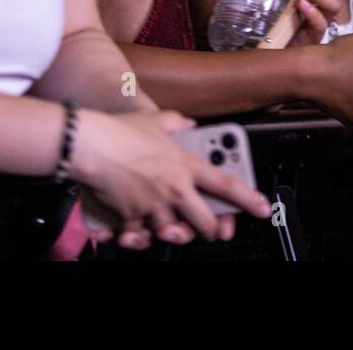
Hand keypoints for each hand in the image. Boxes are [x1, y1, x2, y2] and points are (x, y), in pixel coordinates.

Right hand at [71, 108, 270, 249]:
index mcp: (186, 165)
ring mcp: (153, 206)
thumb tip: (188, 122)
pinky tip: (134, 227)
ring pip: (172, 232)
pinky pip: (140, 234)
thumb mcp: (156, 119)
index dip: (248, 199)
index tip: (262, 208)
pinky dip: (138, 234)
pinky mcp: (130, 217)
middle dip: (209, 228)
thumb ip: (177, 122)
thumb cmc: (122, 130)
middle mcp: (174, 189)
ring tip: (168, 226)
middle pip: (204, 222)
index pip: (226, 185)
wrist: (90, 144)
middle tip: (210, 227)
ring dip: (172, 232)